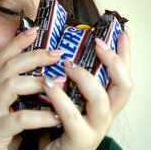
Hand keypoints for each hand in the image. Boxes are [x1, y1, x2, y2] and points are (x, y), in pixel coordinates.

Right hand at [0, 27, 62, 149]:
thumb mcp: (8, 105)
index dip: (18, 41)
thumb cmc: (0, 129)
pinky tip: (55, 117)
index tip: (36, 29)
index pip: (4, 57)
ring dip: (37, 82)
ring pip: (10, 85)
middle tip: (57, 53)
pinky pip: (19, 119)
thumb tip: (46, 77)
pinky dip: (39, 116)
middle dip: (34, 56)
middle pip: (9, 65)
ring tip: (59, 84)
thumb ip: (21, 91)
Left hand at [39, 31, 132, 149]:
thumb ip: (69, 80)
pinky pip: (72, 117)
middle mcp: (105, 115)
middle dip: (114, 61)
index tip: (122, 32)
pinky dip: (59, 98)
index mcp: (104, 103)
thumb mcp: (66, 97)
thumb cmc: (56, 123)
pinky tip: (48, 84)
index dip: (125, 54)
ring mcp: (95, 129)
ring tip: (67, 64)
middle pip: (124, 86)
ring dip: (84, 77)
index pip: (122, 76)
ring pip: (101, 100)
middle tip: (98, 43)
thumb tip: (63, 52)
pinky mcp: (79, 140)